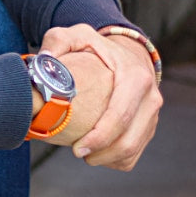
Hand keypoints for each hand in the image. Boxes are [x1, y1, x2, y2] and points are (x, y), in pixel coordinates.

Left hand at [39, 23, 161, 170]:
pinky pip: (133, 155)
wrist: (127, 53)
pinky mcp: (149, 127)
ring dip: (106, 159)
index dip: (99, 138)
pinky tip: (96, 153)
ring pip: (132, 151)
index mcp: (135, 78)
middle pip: (128, 140)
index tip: (77, 149)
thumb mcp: (77, 36)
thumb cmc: (97, 49)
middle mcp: (151, 98)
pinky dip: (114, 160)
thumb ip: (58, 42)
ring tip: (84, 154)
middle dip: (101, 154)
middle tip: (77, 153)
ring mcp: (152, 115)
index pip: (119, 116)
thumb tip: (43, 60)